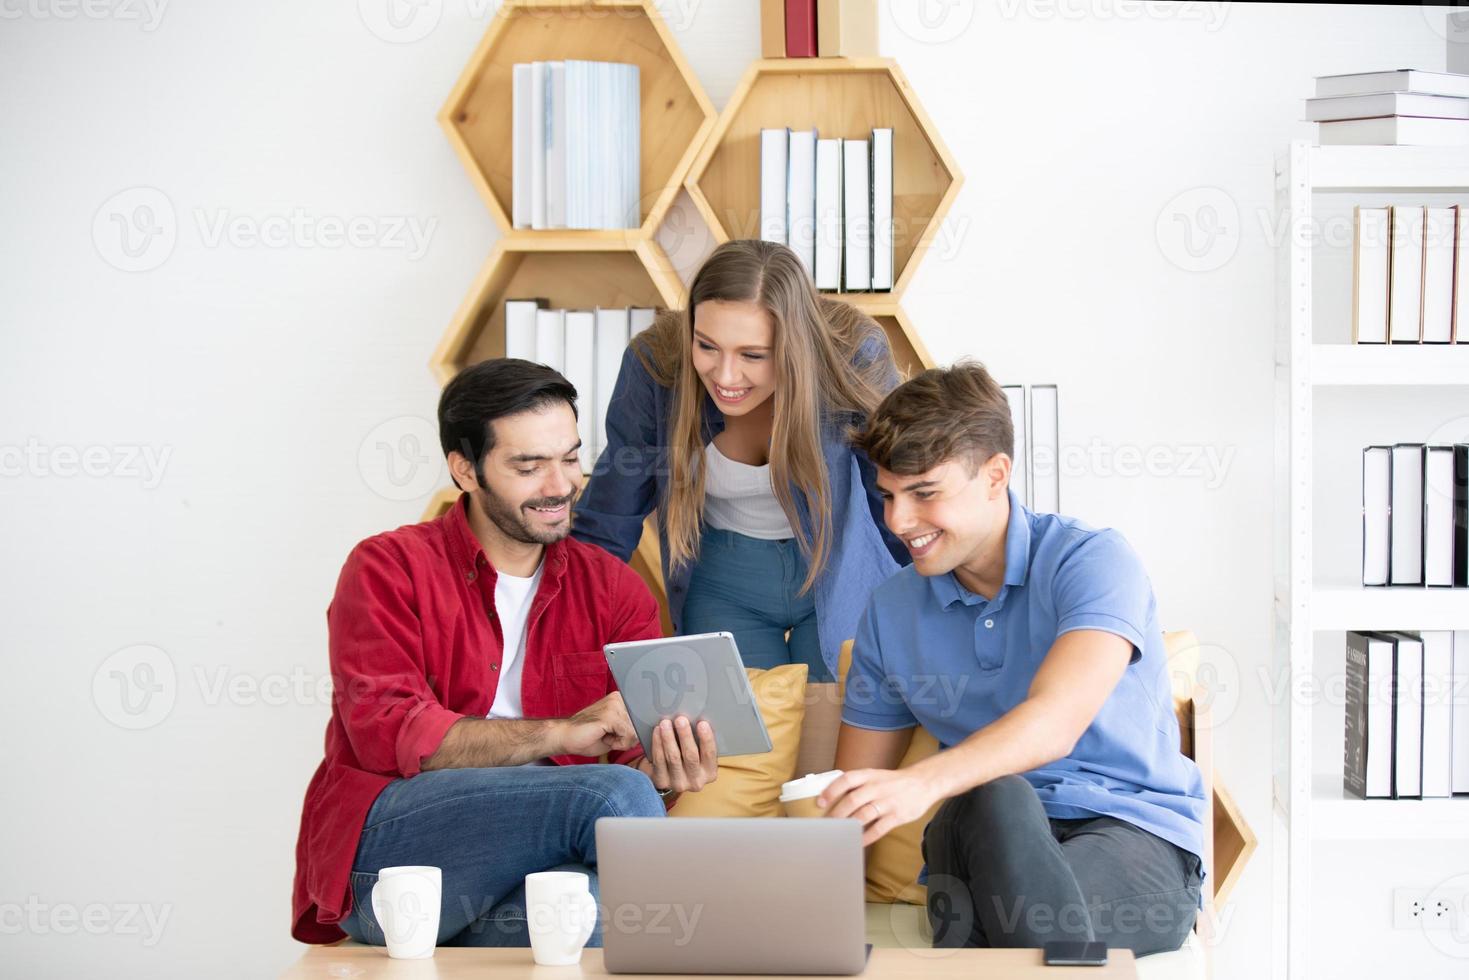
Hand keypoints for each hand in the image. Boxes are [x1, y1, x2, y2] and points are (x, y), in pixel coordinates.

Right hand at [558, 692, 639, 756]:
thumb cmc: (588, 736)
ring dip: (622, 741)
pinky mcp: (610, 715)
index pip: (642, 716)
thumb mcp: (616, 732)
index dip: (638, 730)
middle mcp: (619, 698)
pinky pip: (628, 734)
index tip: (626, 735)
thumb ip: (631, 729)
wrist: (565, 737)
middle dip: (628, 738)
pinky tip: (605, 739)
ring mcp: (614, 705)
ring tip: (606, 737)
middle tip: (610, 738)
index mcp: (621, 699)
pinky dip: (619, 743)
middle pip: (640, 725)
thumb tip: (650, 731)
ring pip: (635, 731)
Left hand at [643, 716, 718, 793]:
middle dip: (685, 735)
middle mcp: (696, 781)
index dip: (706, 739)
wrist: (671, 775)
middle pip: (690, 756)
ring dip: (668, 738)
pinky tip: (657, 731)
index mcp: (710, 773)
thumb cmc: (688, 756)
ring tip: (665, 723)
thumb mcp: (700, 753)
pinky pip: (659, 760)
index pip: (710, 755)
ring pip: (673, 757)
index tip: (702, 723)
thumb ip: (700, 741)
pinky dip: (657, 743)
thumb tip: (696, 717)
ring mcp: (678, 783)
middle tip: (680, 719)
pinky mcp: (662, 781)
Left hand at [818, 766, 941, 845]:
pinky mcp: (897, 816)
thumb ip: (857, 784)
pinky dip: (866, 837)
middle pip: (853, 800)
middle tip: (825, 824)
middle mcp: (877, 787)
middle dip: (837, 813)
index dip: (832, 790)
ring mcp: (888, 802)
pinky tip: (857, 842)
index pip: (847, 779)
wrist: (923, 783)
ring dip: (848, 826)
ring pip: (864, 815)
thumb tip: (831, 797)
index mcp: (869, 775)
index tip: (820, 802)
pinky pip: (878, 829)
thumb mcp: (875, 775)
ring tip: (837, 833)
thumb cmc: (892, 782)